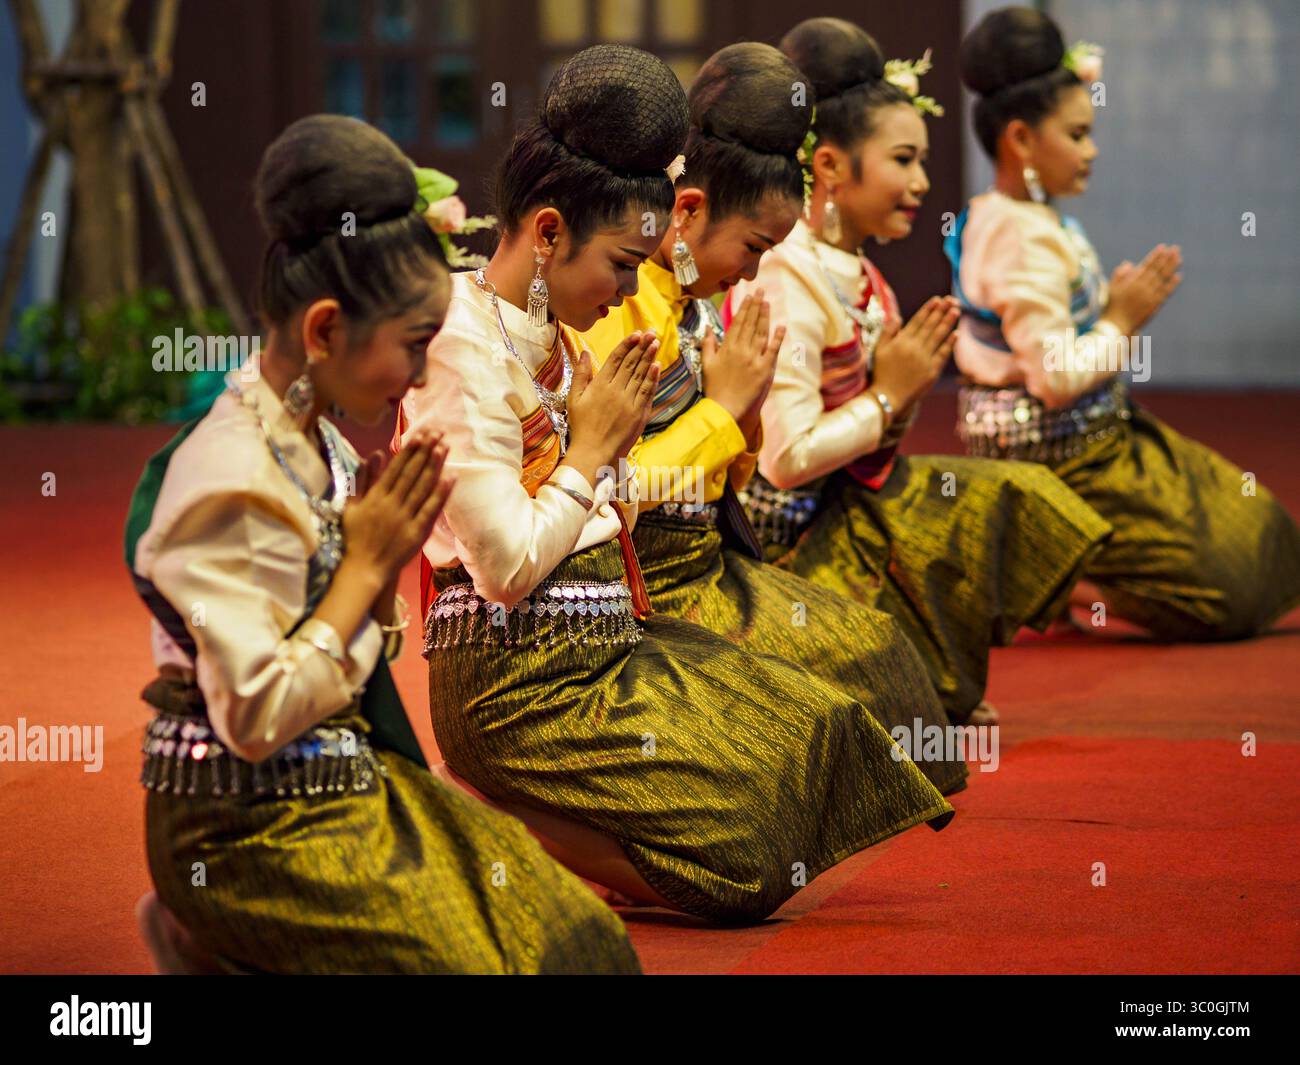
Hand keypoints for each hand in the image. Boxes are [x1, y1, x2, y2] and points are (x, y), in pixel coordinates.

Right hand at [341, 431, 454, 585]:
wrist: (364, 568)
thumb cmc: (355, 537)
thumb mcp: (351, 506)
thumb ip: (362, 479)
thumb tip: (374, 454)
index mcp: (375, 497)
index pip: (396, 468)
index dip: (410, 450)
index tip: (420, 434)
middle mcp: (391, 504)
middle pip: (412, 473)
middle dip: (426, 451)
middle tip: (438, 433)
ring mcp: (405, 518)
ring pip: (423, 487)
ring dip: (435, 466)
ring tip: (445, 447)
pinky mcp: (417, 533)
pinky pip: (431, 510)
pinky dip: (441, 493)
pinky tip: (451, 478)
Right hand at [563, 331, 660, 483]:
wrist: (593, 453)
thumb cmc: (581, 427)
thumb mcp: (574, 399)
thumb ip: (581, 374)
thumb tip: (585, 353)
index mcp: (599, 385)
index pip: (616, 359)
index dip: (627, 344)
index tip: (636, 333)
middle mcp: (615, 391)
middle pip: (631, 363)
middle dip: (641, 346)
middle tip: (650, 332)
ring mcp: (628, 402)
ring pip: (640, 375)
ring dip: (649, 357)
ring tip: (655, 343)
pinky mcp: (638, 413)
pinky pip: (647, 392)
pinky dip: (653, 378)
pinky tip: (657, 365)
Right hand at [703, 292, 785, 432]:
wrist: (724, 408)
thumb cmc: (714, 388)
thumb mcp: (707, 364)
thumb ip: (708, 344)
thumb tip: (707, 328)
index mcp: (727, 347)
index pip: (738, 322)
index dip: (744, 308)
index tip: (749, 296)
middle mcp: (741, 350)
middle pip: (750, 323)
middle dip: (756, 306)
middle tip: (761, 291)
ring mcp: (753, 359)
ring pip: (761, 333)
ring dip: (765, 317)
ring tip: (768, 303)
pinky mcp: (764, 370)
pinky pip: (772, 350)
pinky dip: (777, 338)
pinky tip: (781, 326)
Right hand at [871, 296, 958, 414]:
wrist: (887, 397)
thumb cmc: (881, 373)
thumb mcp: (879, 350)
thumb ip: (888, 332)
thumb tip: (896, 316)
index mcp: (901, 341)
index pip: (918, 321)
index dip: (928, 309)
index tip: (937, 299)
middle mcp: (914, 347)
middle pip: (930, 325)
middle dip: (941, 311)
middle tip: (951, 300)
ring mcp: (924, 359)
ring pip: (939, 336)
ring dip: (948, 322)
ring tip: (956, 310)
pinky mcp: (932, 371)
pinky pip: (943, 354)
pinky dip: (950, 343)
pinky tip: (956, 333)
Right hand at [1106, 244, 1181, 334]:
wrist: (1116, 326)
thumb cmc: (1112, 307)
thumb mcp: (1111, 289)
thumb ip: (1119, 275)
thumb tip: (1129, 263)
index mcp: (1131, 282)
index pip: (1146, 265)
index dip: (1155, 256)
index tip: (1162, 247)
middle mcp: (1142, 287)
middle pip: (1157, 270)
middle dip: (1166, 258)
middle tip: (1175, 249)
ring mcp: (1149, 296)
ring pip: (1163, 279)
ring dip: (1171, 268)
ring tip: (1178, 258)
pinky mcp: (1154, 305)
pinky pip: (1165, 292)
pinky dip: (1171, 284)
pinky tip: (1178, 276)